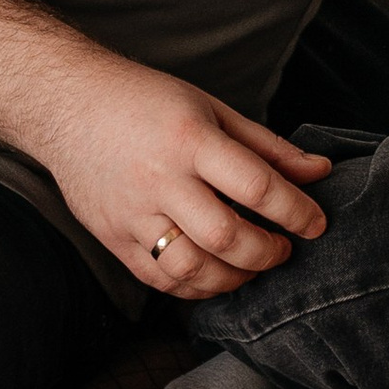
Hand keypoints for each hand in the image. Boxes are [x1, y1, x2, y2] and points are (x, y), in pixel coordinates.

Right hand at [32, 50, 334, 301]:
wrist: (69, 105)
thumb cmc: (146, 101)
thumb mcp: (212, 109)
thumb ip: (267, 146)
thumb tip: (319, 171)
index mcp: (190, 140)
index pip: (256, 186)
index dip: (296, 211)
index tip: (317, 223)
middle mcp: (160, 179)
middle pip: (226, 236)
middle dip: (267, 252)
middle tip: (284, 249)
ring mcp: (132, 213)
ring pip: (191, 268)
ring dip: (233, 277)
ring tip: (252, 265)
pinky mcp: (112, 237)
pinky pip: (159, 278)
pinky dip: (194, 287)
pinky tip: (214, 275)